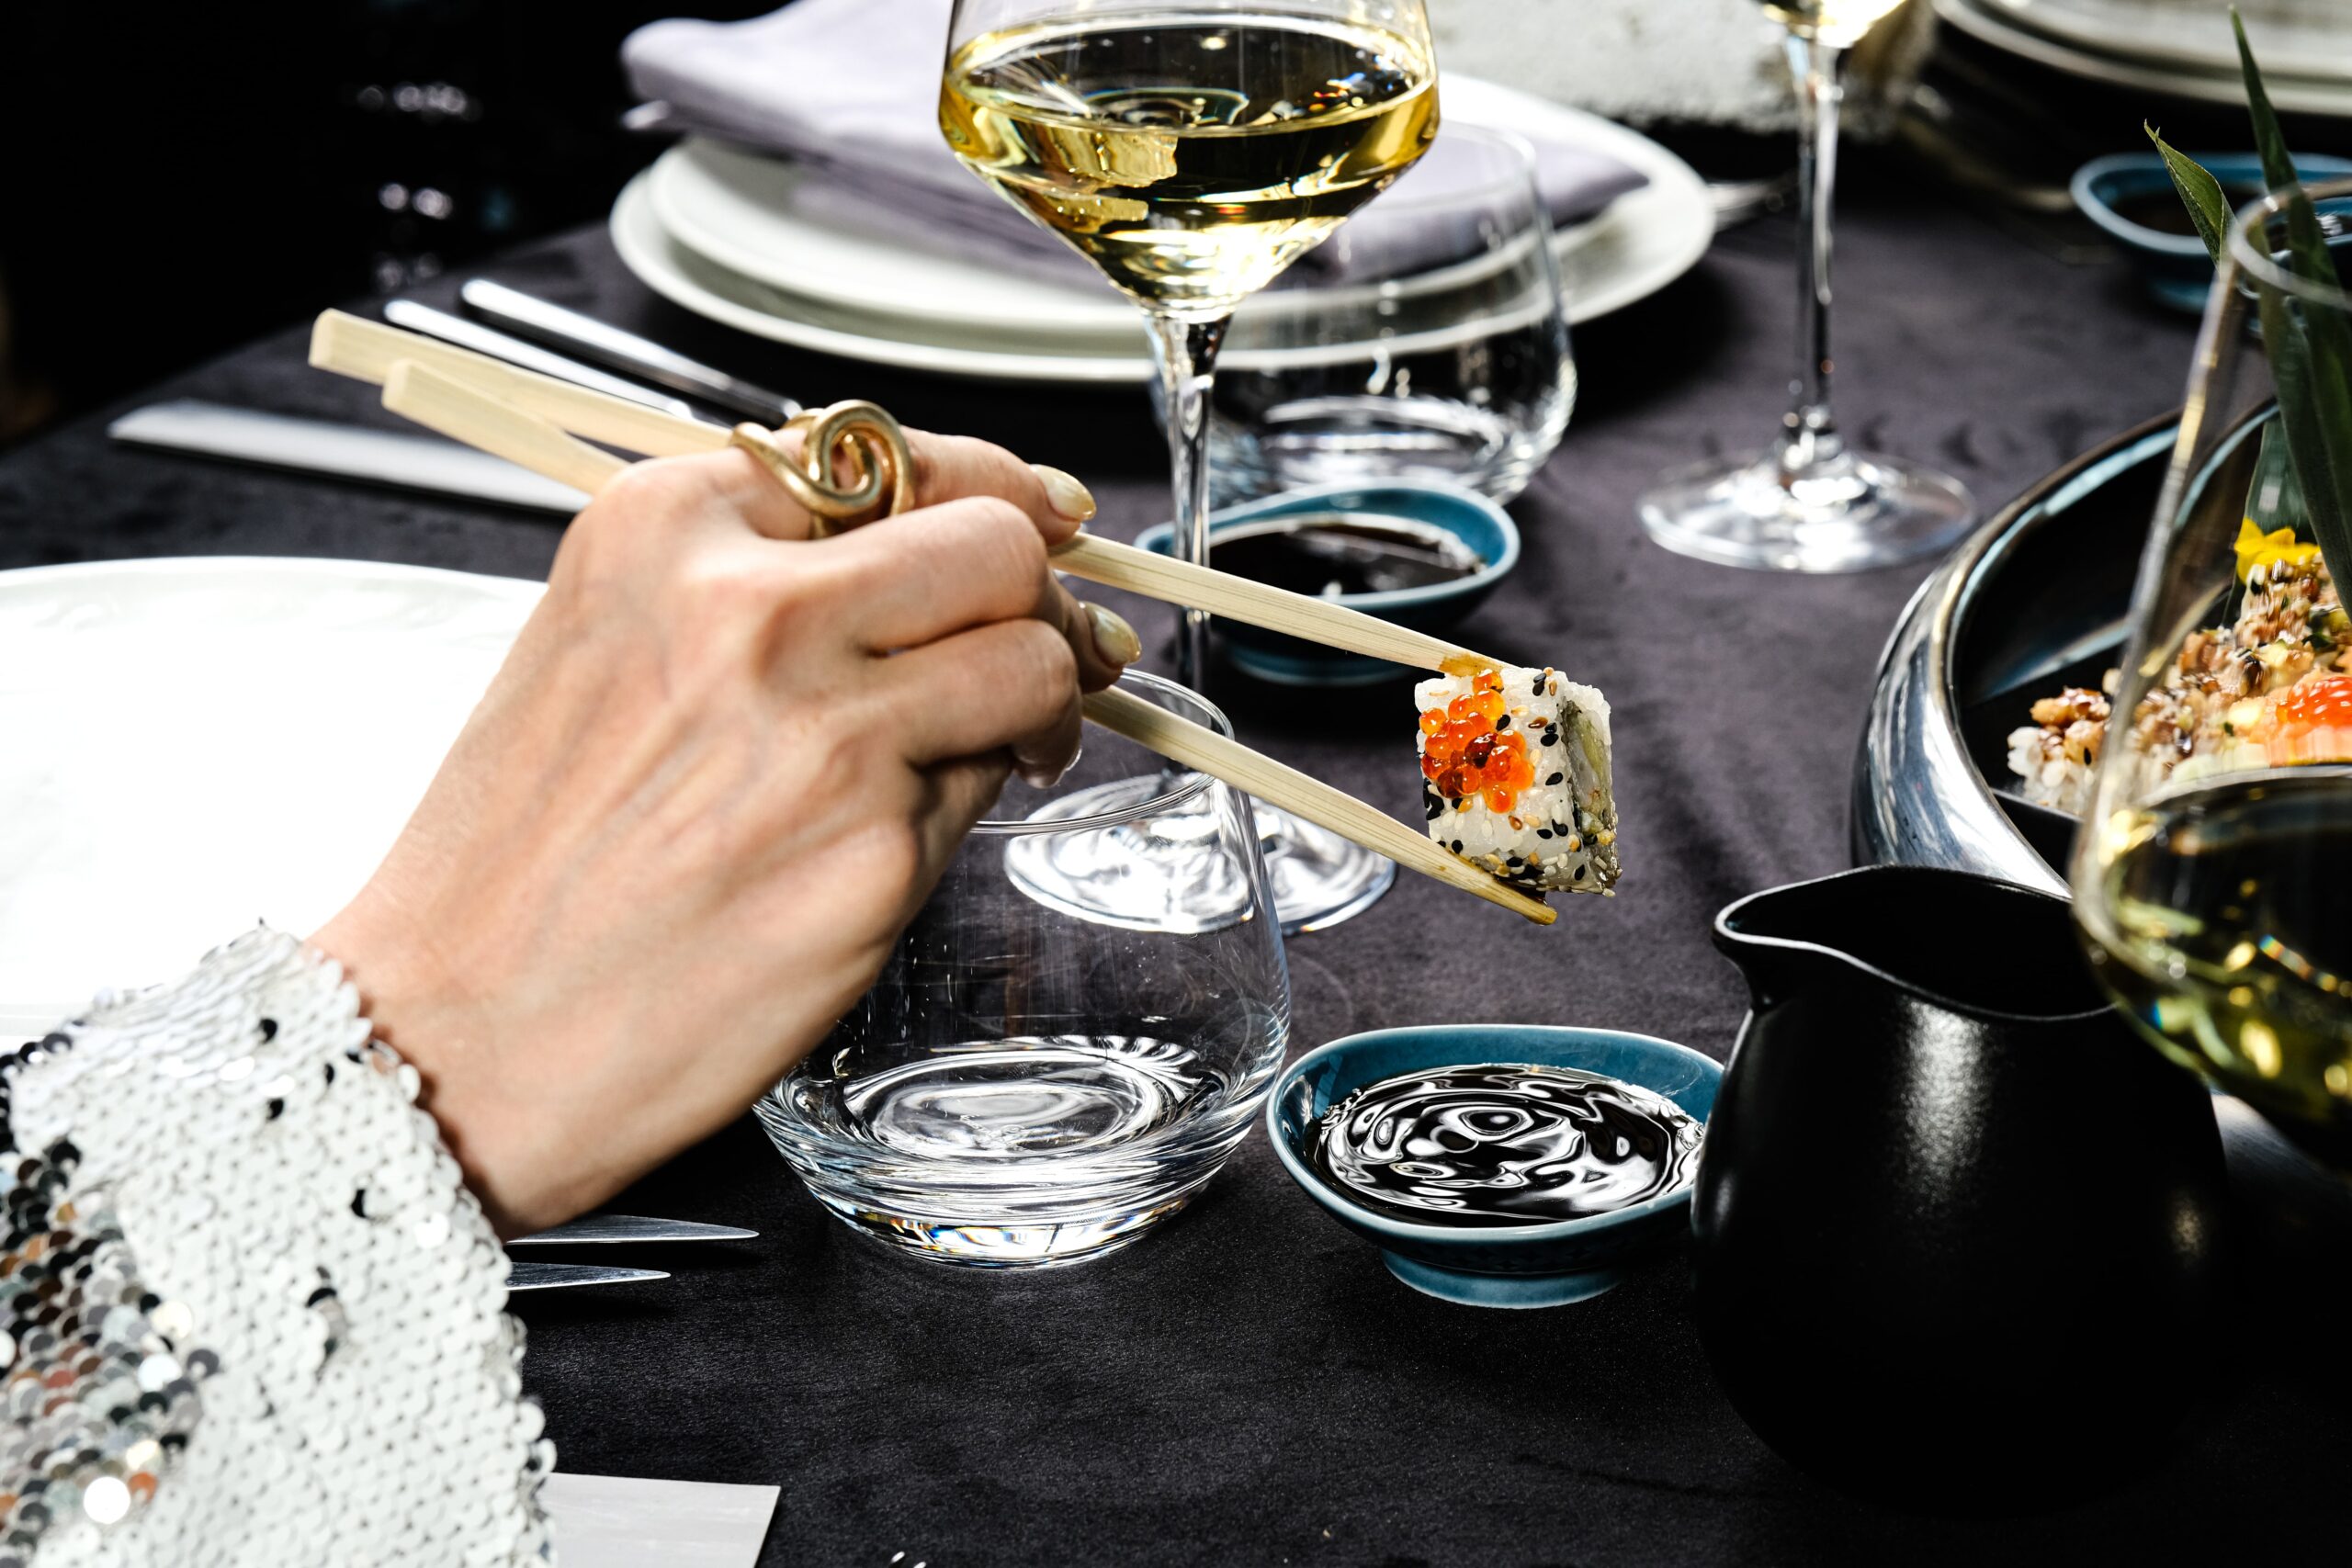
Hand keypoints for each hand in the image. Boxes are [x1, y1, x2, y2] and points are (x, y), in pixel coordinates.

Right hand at [312, 434, 1138, 1235]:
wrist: (455, 1034)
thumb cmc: (517, 863)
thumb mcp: (601, 647)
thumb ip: (751, 579)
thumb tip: (925, 548)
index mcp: (666, 533)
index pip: (894, 458)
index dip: (998, 487)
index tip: (1048, 514)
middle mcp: (750, 613)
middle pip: (995, 545)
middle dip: (1045, 595)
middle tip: (1061, 643)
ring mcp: (824, 733)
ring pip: (1030, 660)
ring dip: (1046, 700)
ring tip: (1012, 743)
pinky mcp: (875, 854)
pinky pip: (984, 790)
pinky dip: (975, 802)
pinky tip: (907, 833)